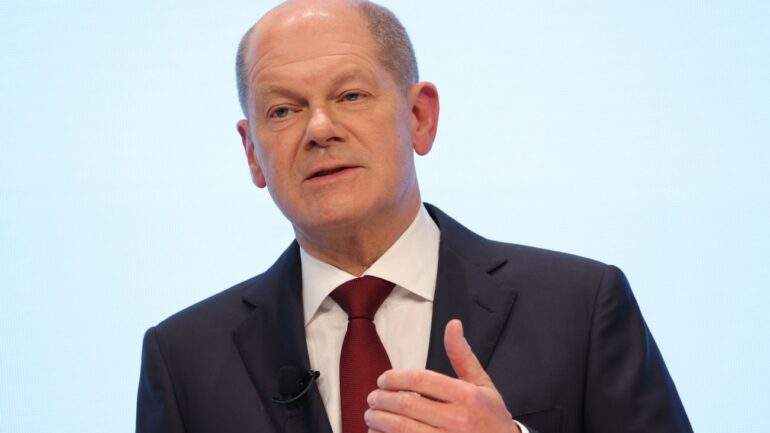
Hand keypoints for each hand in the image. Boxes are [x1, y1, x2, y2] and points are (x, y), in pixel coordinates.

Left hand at [365, 319, 519, 432]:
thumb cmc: (492, 417)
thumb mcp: (482, 384)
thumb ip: (462, 356)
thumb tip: (452, 325)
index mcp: (467, 396)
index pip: (420, 380)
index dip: (395, 378)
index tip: (383, 380)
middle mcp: (458, 419)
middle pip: (407, 405)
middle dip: (382, 400)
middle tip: (372, 398)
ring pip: (402, 429)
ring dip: (380, 420)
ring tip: (372, 415)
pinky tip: (379, 432)